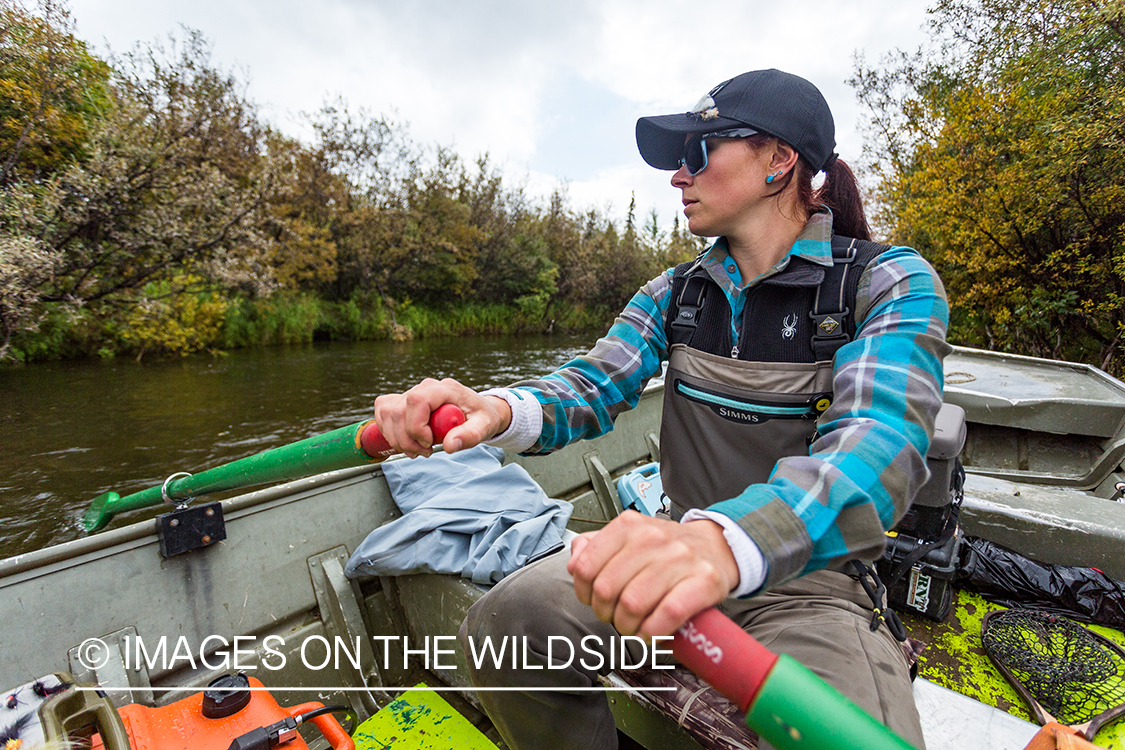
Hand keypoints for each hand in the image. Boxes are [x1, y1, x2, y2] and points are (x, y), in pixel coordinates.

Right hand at [372, 378, 510, 457]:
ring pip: (387, 413)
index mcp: (445, 389)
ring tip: (417, 449)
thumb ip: (470, 435)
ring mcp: (412, 393)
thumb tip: (450, 445)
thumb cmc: (481, 417)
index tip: (429, 443)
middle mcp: (426, 387)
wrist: (477, 412)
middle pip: (397, 411)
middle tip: (426, 452)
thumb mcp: (484, 427)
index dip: (416, 426)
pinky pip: (383, 411)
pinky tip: (405, 440)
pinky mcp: (403, 401)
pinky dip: (388, 431)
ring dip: (397, 438)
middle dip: (406, 439)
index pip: (417, 400)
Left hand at [567, 510, 739, 638]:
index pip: (585, 567)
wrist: (716, 547)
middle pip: (607, 590)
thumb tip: (575, 564)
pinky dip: (654, 632)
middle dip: (606, 614)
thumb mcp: (629, 537)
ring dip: (629, 627)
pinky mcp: (704, 580)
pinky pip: (668, 614)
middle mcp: (652, 538)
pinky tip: (653, 632)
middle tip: (617, 618)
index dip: (584, 593)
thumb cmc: (667, 550)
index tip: (594, 601)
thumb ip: (595, 547)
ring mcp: (680, 558)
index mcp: (628, 526)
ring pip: (633, 604)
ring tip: (635, 627)